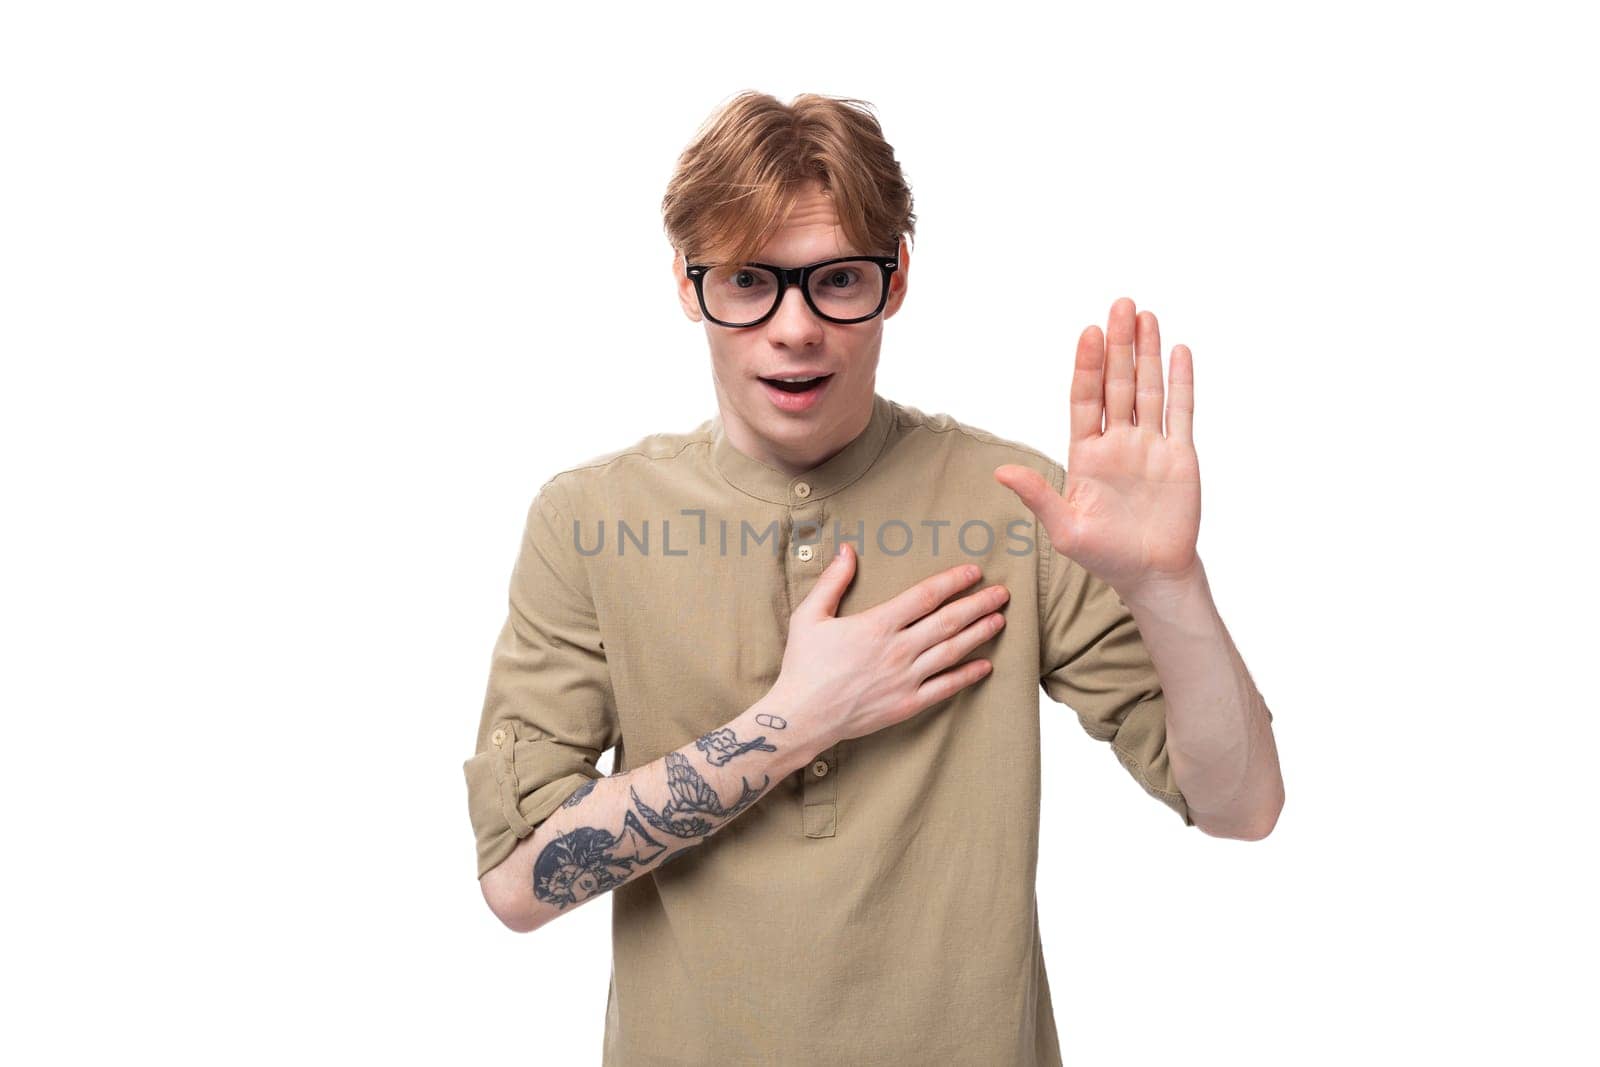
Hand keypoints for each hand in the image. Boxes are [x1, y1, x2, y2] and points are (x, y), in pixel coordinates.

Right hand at [768, 542, 1008, 747]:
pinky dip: (967, 675)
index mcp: (876, 624)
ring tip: (1000, 619)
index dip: (953, 581)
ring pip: (952, 651)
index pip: (925, 596)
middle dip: (978, 604)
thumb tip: (846, 550)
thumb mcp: (809, 616)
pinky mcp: (907, 704)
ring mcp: (905, 678)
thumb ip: (832, 581)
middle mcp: (897, 649)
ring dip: (979, 634)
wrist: (802, 716)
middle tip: (1002, 592)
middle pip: (948, 621)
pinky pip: (945, 687)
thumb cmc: (803, 665)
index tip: (974, 571)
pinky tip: (985, 665)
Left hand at [994, 296, 1200, 596]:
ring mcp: (1150, 446)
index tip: (1089, 333)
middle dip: (1119, 345)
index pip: (1085, 400)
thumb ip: (1038, 496)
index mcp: (1087, 454)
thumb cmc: (1105, 555)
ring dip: (1147, 353)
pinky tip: (1178, 351)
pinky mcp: (1180, 456)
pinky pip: (1181, 412)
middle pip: (1118, 384)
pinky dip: (1180, 381)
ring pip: (1149, 389)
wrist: (1151, 574)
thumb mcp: (1065, 528)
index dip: (1087, 366)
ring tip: (1145, 315)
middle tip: (1120, 304)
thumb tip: (1000, 472)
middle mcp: (1118, 442)